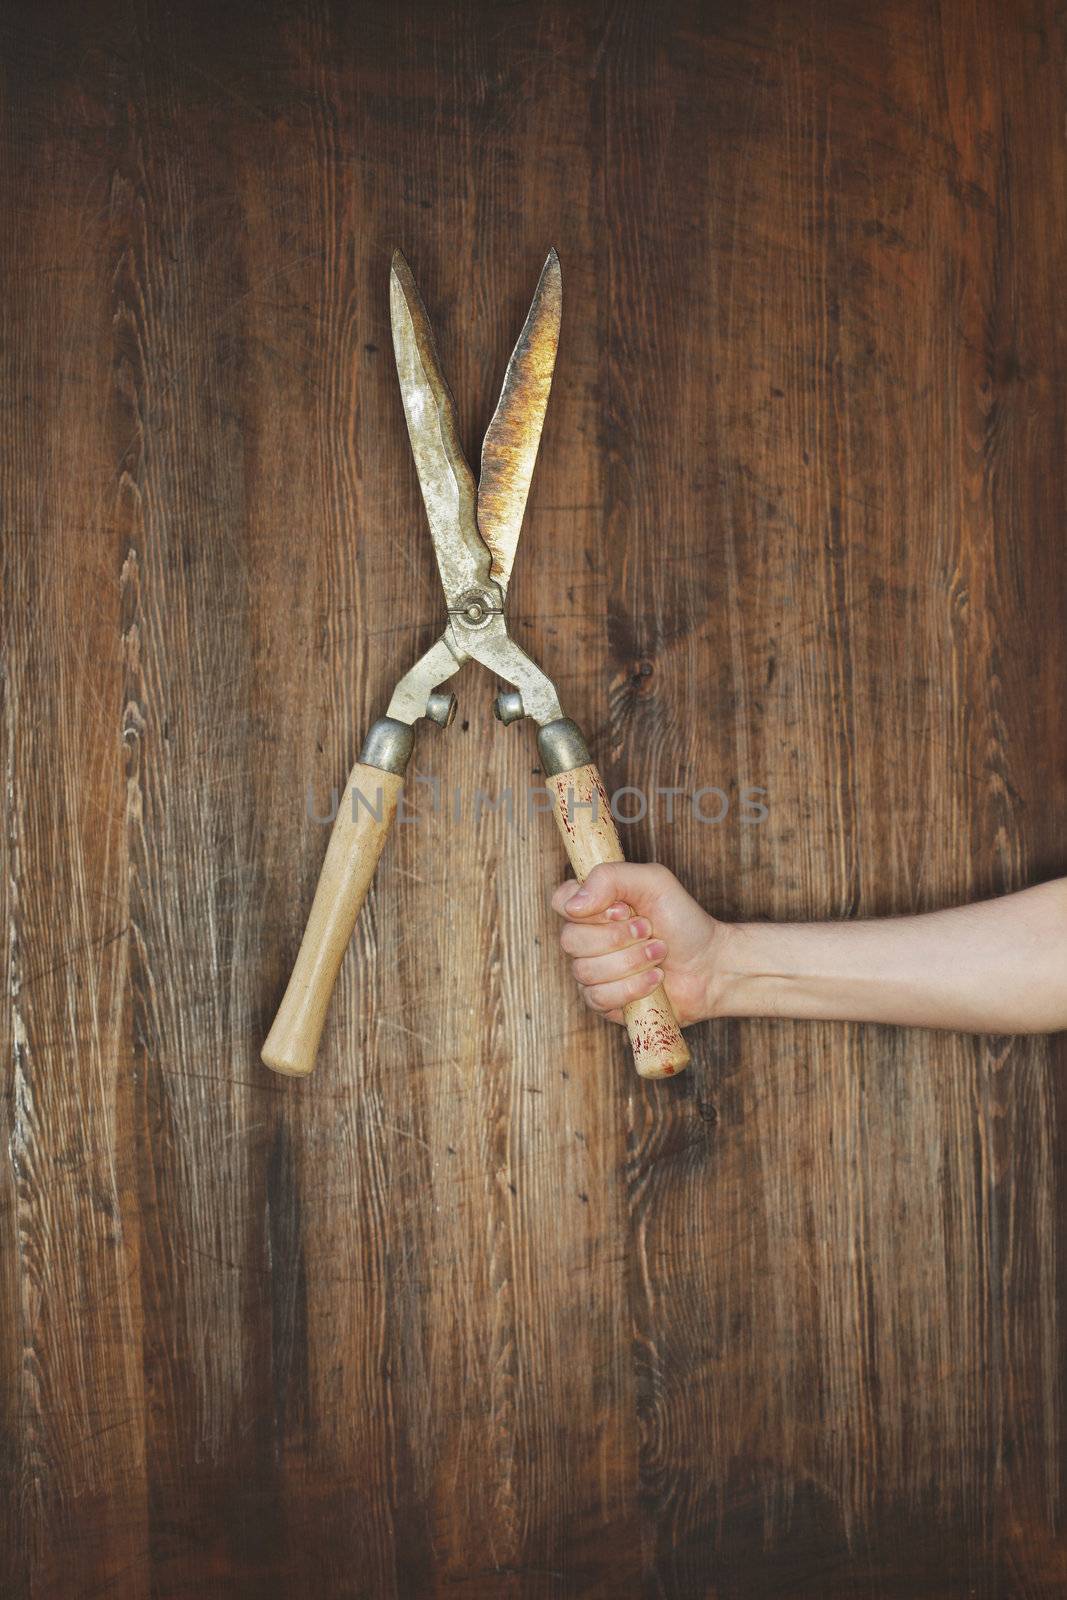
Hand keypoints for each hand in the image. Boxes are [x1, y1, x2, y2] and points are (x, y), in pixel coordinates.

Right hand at [551, 862, 723, 1026]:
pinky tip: (654, 979)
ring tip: (658, 954)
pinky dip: (632, 988)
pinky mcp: (604, 1002)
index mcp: (594, 906)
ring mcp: (593, 972)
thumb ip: (610, 877)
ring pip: (585, 971)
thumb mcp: (653, 882)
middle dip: (618, 938)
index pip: (561, 902)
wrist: (710, 964)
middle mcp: (588, 938)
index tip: (621, 910)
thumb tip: (574, 905)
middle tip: (649, 931)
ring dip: (631, 962)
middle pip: (570, 940)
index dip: (587, 909)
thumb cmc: (682, 920)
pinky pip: (598, 998)